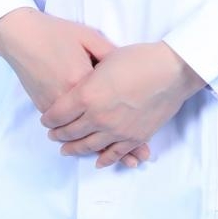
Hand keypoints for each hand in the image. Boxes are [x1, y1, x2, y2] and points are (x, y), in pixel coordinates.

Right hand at [0, 7, 151, 165]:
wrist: (22, 34)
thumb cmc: (57, 32)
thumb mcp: (89, 37)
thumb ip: (108, 54)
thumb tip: (126, 67)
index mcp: (87, 82)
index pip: (112, 103)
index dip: (132, 118)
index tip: (148, 131)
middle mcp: (71, 99)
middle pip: (97, 127)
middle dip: (119, 144)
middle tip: (138, 157)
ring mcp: (55, 104)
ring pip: (78, 133)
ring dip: (98, 148)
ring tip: (118, 156)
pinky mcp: (43, 105)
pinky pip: (62, 128)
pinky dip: (75, 138)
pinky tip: (87, 145)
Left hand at [38, 40, 206, 168]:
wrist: (171, 71)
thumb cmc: (138, 58)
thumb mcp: (104, 60)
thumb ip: (87, 77)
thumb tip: (77, 86)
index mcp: (87, 95)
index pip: (58, 114)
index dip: (49, 118)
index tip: (46, 119)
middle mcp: (98, 117)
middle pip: (70, 132)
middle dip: (58, 134)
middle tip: (53, 134)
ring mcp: (116, 131)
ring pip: (88, 146)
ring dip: (74, 149)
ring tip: (67, 149)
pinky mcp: (134, 138)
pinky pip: (114, 154)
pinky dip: (104, 158)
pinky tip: (97, 160)